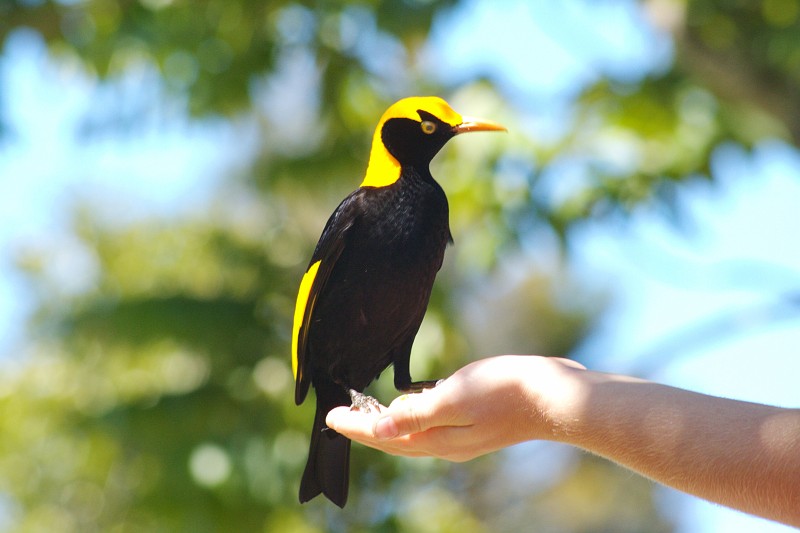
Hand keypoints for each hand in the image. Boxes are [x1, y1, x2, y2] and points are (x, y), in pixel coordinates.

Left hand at [326, 355, 586, 461]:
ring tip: (366, 411)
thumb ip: (417, 414)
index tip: (329, 417)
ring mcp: (462, 435)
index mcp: (438, 439)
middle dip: (365, 429)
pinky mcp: (475, 422)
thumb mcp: (455, 397)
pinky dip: (411, 416)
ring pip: (412, 433)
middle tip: (339, 415)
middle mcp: (447, 443)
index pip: (385, 437)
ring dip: (386, 423)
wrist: (554, 396)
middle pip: (395, 440)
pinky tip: (410, 404)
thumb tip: (381, 428)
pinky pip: (431, 424)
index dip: (355, 427)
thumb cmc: (506, 391)